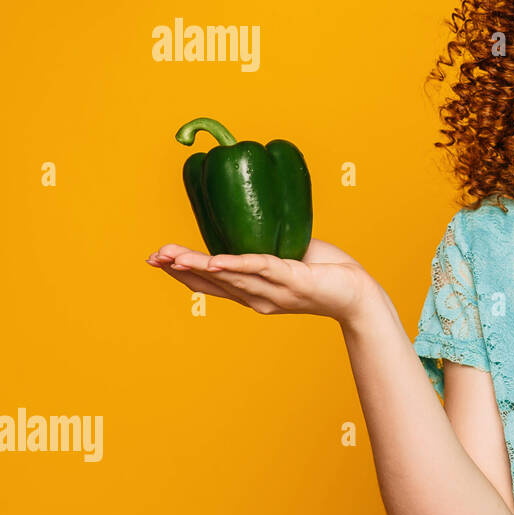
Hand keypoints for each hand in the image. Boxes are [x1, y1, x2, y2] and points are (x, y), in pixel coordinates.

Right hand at [145, 238, 376, 322]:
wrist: (360, 294)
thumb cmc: (328, 272)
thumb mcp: (289, 256)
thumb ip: (267, 244)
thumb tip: (250, 216)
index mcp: (254, 292)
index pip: (211, 285)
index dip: (183, 274)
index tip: (158, 261)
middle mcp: (259, 297)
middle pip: (212, 283)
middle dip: (180, 269)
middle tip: (152, 257)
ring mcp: (275, 291)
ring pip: (229, 277)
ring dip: (198, 266)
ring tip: (171, 257)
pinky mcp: (293, 281)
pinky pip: (260, 270)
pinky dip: (235, 265)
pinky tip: (214, 262)